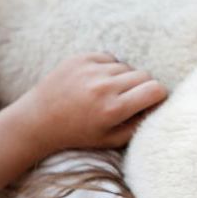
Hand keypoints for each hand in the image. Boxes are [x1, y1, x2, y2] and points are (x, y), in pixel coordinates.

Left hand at [19, 52, 166, 152]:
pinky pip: (110, 58)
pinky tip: (97, 82)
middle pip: (145, 75)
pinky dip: (109, 68)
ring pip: (127, 67)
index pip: (155, 89)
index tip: (152, 101)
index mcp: (113, 109)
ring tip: (109, 92)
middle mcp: (103, 87)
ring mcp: (91, 70)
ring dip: (124, 78)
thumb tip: (159, 106)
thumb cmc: (79, 134)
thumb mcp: (112, 139)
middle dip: (143, 87)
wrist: (37, 120)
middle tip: (130, 99)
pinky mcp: (81, 58)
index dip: (159, 95)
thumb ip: (140, 125)